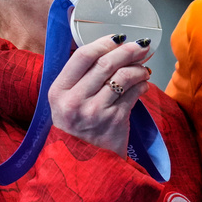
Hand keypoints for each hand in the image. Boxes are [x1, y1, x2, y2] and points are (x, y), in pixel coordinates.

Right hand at [47, 35, 151, 157]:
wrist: (82, 163)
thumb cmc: (76, 126)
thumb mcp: (65, 101)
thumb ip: (79, 77)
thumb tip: (107, 47)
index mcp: (58, 91)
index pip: (83, 56)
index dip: (104, 42)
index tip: (118, 38)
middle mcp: (74, 101)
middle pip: (106, 63)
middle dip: (128, 50)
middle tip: (141, 46)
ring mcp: (95, 111)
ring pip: (124, 76)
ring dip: (139, 68)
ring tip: (144, 68)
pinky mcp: (115, 121)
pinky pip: (134, 93)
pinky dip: (143, 85)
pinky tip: (144, 84)